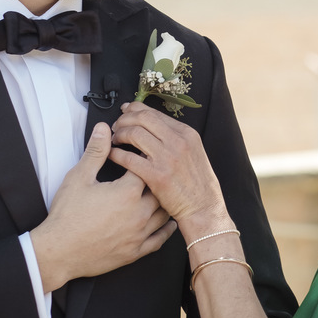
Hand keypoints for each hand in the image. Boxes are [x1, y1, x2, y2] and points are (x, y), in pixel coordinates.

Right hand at [30, 122, 175, 290]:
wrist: (59, 251)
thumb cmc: (67, 216)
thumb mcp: (79, 177)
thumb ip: (95, 152)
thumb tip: (103, 130)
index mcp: (128, 192)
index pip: (146, 167)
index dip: (143, 159)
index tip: (141, 154)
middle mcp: (139, 213)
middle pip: (160, 190)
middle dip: (157, 180)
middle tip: (155, 173)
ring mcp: (139, 234)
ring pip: (164, 214)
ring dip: (165, 203)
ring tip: (165, 194)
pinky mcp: (135, 252)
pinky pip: (159, 240)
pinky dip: (166, 230)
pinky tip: (169, 224)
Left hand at [109, 102, 226, 227]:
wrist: (203, 207)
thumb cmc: (196, 183)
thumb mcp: (193, 152)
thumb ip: (174, 137)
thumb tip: (151, 126)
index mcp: (186, 133)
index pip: (154, 112)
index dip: (134, 110)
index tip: (125, 112)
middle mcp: (178, 141)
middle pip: (142, 118)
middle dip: (124, 119)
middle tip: (116, 126)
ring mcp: (167, 158)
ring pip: (134, 133)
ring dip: (119, 134)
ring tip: (115, 141)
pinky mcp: (157, 176)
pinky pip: (129, 158)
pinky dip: (117, 154)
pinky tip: (113, 155)